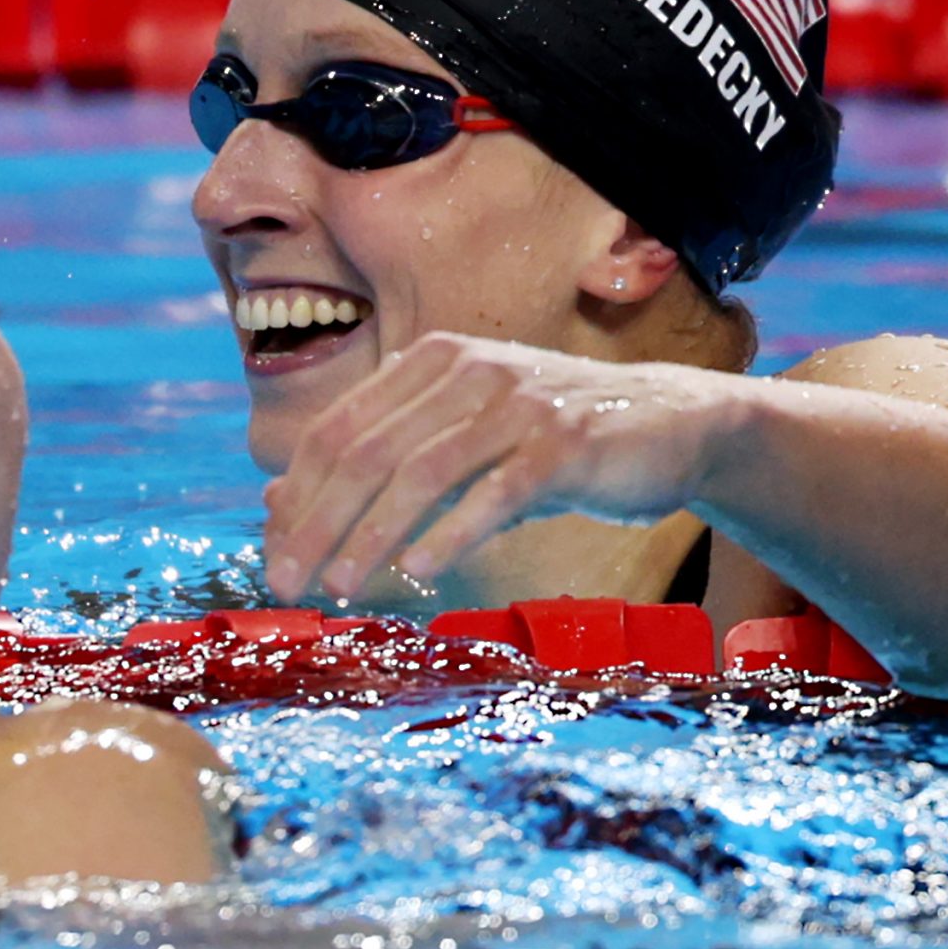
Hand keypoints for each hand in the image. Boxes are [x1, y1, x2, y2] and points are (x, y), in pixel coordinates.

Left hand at [263, 333, 740, 601]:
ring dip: (371, 535)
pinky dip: (450, 533)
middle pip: (366, 452)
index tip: (272, 554)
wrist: (674, 425)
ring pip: (420, 471)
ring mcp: (517, 402)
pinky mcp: (565, 441)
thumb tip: (275, 501)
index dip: (298, 495)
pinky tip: (417, 571)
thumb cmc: (554, 442)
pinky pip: (494, 493)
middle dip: (317, 523)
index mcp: (432, 363)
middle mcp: (468, 370)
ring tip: (340, 586)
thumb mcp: (461, 445)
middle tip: (286, 582)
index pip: (338, 430)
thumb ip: (381, 467)